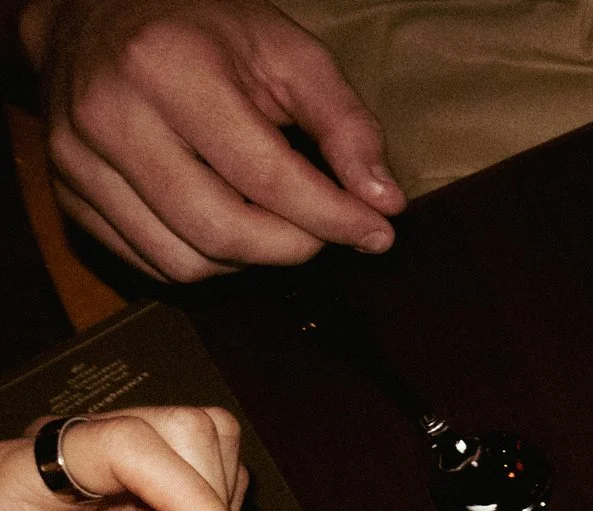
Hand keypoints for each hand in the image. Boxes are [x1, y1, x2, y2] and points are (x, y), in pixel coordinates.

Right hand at [21, 0, 404, 281]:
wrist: (94, 14)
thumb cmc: (204, 31)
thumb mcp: (287, 52)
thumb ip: (345, 124)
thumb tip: (386, 202)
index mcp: (167, 67)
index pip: (266, 177)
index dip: (334, 218)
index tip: (378, 231)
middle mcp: (110, 117)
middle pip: (222, 232)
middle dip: (294, 247)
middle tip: (326, 229)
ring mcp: (77, 161)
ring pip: (184, 263)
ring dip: (251, 261)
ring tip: (277, 223)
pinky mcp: (67, 195)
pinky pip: (150, 264)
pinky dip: (205, 260)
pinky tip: (229, 224)